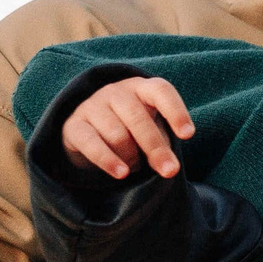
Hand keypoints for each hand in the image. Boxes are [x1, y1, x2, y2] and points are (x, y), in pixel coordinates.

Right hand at [63, 76, 193, 178]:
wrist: (86, 128)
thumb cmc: (129, 128)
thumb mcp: (150, 130)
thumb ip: (161, 143)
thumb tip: (168, 166)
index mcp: (141, 88)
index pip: (161, 91)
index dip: (176, 111)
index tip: (188, 135)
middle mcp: (116, 92)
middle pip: (139, 119)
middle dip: (156, 147)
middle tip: (170, 171)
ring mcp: (92, 106)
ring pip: (117, 135)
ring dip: (131, 157)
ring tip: (134, 166)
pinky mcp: (73, 125)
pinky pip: (92, 143)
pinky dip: (108, 160)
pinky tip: (121, 173)